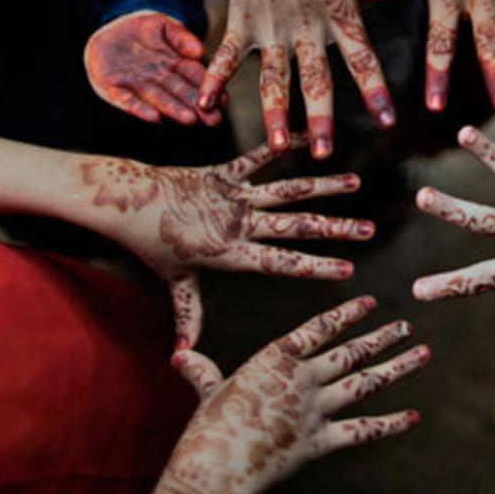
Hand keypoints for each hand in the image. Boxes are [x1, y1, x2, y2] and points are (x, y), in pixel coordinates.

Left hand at [78, 136, 375, 346]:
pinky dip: (283, 146)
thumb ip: (188, 315)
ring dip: (322, 187)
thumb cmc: (152, 246)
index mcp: (231, 253)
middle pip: (296, 226)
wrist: (127, 202)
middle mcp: (239, 223)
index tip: (348, 270)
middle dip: (335, 229)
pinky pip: (258, 157)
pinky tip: (309, 137)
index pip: (282, 263)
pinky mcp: (224, 172)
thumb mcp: (174, 283)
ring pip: (286, 191)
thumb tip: (182, 357)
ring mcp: (234, 195)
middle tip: (368, 229)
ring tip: (354, 183)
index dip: (316, 266)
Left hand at [85, 10, 220, 126]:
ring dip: (173, 109)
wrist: (107, 34)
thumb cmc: (140, 30)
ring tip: (190, 120)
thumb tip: (200, 51)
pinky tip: (154, 118)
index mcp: (173, 64)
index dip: (209, 87)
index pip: (194, 76)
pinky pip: (126, 100)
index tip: (224, 100)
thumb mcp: (162, 25)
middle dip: (197, 106)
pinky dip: (139, 109)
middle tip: (215, 120)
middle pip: (180, 92)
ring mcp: (136, 84)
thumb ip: (181, 36)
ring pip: (158, 99)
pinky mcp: (112, 88)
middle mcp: (158, 78)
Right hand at [151, 297, 427, 493]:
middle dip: (382, 337)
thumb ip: (202, 370)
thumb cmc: (206, 427)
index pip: (321, 328)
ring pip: (365, 383)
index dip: (348, 314)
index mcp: (277, 357)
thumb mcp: (206, 390)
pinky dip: (390, 425)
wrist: (216, 464)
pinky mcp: (322, 442)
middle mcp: (303, 378)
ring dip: (397, 367)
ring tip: (421, 353)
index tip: (371, 303)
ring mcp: (316, 409)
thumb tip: (180, 353)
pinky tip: (413, 416)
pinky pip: (363, 431)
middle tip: (407, 324)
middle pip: (351, 352)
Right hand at [199, 0, 404, 158]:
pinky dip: (213, 79)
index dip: (375, 90)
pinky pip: (226, 54)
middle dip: (320, 117)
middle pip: (316, 77)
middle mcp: (306, 22)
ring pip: (273, 76)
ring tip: (278, 144)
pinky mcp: (241, 17)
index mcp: (338, 8)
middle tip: (324, 153)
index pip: (362, 57)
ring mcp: (270, 23)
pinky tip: (205, 105)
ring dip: (274, 112)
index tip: (388, 121)